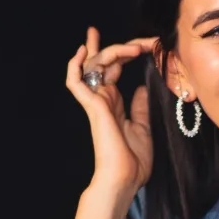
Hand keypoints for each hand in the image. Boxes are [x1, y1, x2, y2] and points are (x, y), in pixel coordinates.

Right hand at [65, 28, 156, 195]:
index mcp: (113, 103)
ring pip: (94, 66)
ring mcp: (95, 102)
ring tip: (135, 48)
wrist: (124, 178)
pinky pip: (75, 82)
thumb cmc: (133, 161)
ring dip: (113, 51)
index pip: (113, 69)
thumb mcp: (142, 128)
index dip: (123, 52)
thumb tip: (141, 88)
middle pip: (104, 62)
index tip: (142, 41)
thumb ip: (139, 108)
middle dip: (119, 45)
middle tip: (144, 40)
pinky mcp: (92, 106)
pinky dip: (74, 65)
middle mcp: (102, 99)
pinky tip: (82, 50)